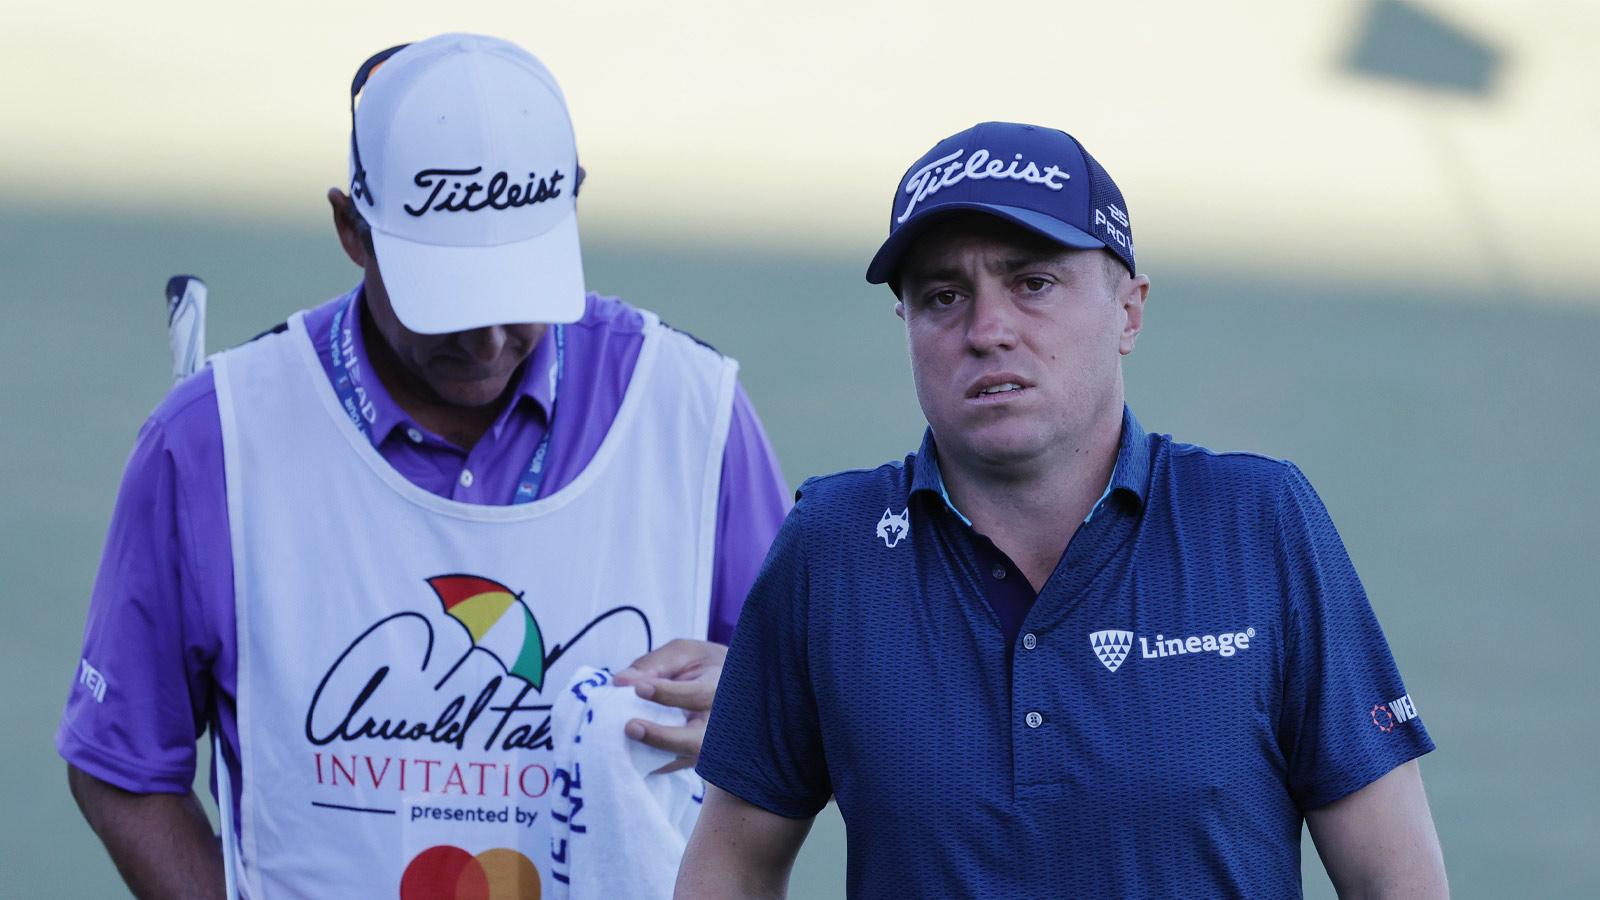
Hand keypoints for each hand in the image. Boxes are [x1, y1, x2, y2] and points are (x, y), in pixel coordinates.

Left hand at [613, 639, 726, 773]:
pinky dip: (654, 762)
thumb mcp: (684, 653)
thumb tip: (620, 680)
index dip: (667, 693)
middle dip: (663, 738)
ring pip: (687, 760)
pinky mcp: (702, 758)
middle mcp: (723, 721)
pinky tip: (631, 751)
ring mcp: (715, 744)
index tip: (638, 688)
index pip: (698, 695)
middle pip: (699, 741)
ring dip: (655, 753)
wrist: (734, 685)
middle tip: (631, 727)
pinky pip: (677, 765)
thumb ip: (653, 664)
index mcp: (723, 686)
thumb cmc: (704, 666)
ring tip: (628, 740)